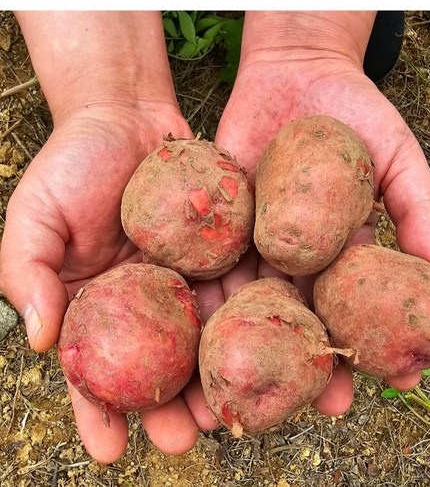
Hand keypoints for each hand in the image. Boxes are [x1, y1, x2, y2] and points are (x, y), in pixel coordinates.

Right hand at [0, 103, 219, 461]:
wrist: (127, 115)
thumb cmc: (73, 163)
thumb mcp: (34, 216)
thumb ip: (27, 275)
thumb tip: (38, 338)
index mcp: (97, 301)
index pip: (94, 368)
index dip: (99, 411)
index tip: (110, 451)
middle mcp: (146, 299)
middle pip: (159, 365)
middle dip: (171, 406)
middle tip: (187, 439)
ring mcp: (188, 278)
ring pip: (205, 337)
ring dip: (218, 375)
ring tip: (232, 411)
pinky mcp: (223, 251)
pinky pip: (239, 286)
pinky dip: (251, 316)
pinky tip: (264, 342)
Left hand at [214, 11, 429, 398]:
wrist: (296, 71)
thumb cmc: (356, 114)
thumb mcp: (398, 160)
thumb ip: (419, 212)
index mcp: (337, 253)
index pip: (354, 310)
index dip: (372, 345)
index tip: (389, 382)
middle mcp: (293, 257)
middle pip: (299, 317)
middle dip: (308, 361)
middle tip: (319, 408)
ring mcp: (252, 240)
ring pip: (249, 300)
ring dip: (249, 344)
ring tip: (254, 386)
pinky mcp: (217, 220)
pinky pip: (208, 259)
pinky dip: (206, 293)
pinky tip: (205, 330)